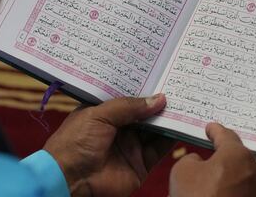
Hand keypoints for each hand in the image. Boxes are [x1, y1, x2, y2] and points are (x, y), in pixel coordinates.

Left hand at [43, 94, 173, 196]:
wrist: (70, 180)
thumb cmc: (75, 142)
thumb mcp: (99, 114)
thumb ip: (129, 106)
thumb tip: (159, 98)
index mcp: (105, 113)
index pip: (128, 97)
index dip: (143, 88)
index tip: (161, 75)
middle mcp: (119, 128)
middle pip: (145, 113)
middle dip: (159, 102)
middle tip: (178, 86)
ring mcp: (131, 146)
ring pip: (155, 129)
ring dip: (169, 118)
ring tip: (184, 102)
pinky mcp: (141, 164)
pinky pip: (160, 148)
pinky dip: (172, 138)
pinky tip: (182, 124)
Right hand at [169, 123, 255, 196]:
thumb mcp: (182, 171)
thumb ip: (191, 159)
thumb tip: (199, 162)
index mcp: (237, 155)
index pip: (226, 136)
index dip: (215, 130)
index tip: (210, 128)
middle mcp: (253, 171)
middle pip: (238, 155)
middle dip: (225, 152)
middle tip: (214, 146)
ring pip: (242, 174)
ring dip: (229, 172)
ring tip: (214, 173)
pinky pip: (243, 190)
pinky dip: (232, 188)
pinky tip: (220, 191)